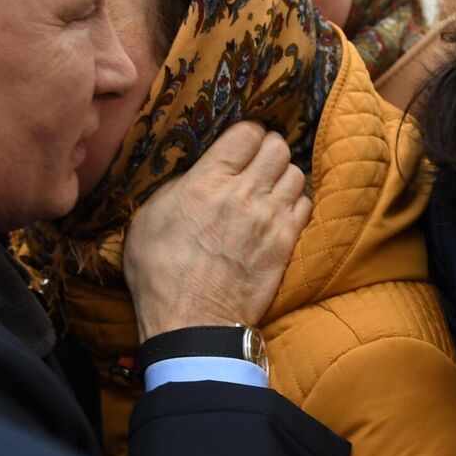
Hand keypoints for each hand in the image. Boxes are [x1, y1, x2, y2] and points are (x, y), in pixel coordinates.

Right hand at [123, 123, 312, 339]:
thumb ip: (179, 184)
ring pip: (296, 173)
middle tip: (256, 163)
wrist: (191, 323)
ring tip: (268, 188)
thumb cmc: (160, 273)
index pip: (247, 133)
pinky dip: (295, 202)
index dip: (246, 135)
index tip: (239, 147)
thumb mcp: (150, 217)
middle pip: (278, 146)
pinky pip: (305, 204)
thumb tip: (201, 170)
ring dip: (283, 175)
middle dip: (268, 149)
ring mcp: (270, 218)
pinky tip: (279, 211)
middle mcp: (243, 194)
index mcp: (207, 182)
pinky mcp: (286, 242)